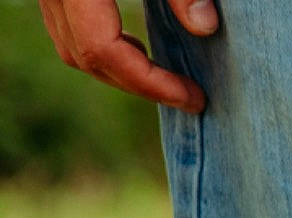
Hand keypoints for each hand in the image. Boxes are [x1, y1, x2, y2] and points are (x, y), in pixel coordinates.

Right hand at [37, 0, 214, 112]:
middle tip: (189, 98)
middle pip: (85, 55)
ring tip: (167, 81)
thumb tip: (206, 28)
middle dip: (138, 85)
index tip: (194, 99)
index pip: (102, 50)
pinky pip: (70, 28)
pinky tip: (138, 49)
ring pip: (72, 45)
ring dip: (119, 70)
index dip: (149, 82)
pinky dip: (104, 48)